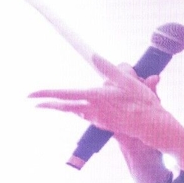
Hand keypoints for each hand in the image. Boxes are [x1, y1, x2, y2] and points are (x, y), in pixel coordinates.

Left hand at [32, 56, 180, 153]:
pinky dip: (85, 107)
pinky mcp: (102, 124)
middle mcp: (92, 110)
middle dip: (47, 102)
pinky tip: (92, 102)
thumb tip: (94, 55)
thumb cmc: (141, 103)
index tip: (31, 95)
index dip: (47, 93)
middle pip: (64, 106)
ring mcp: (97, 119)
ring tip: (59, 99)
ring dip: (68, 103)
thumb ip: (109, 68)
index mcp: (95, 97)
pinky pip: (89, 113)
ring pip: (76, 109)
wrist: (152, 127)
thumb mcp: (127, 80)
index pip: (65, 94)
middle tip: (32, 100)